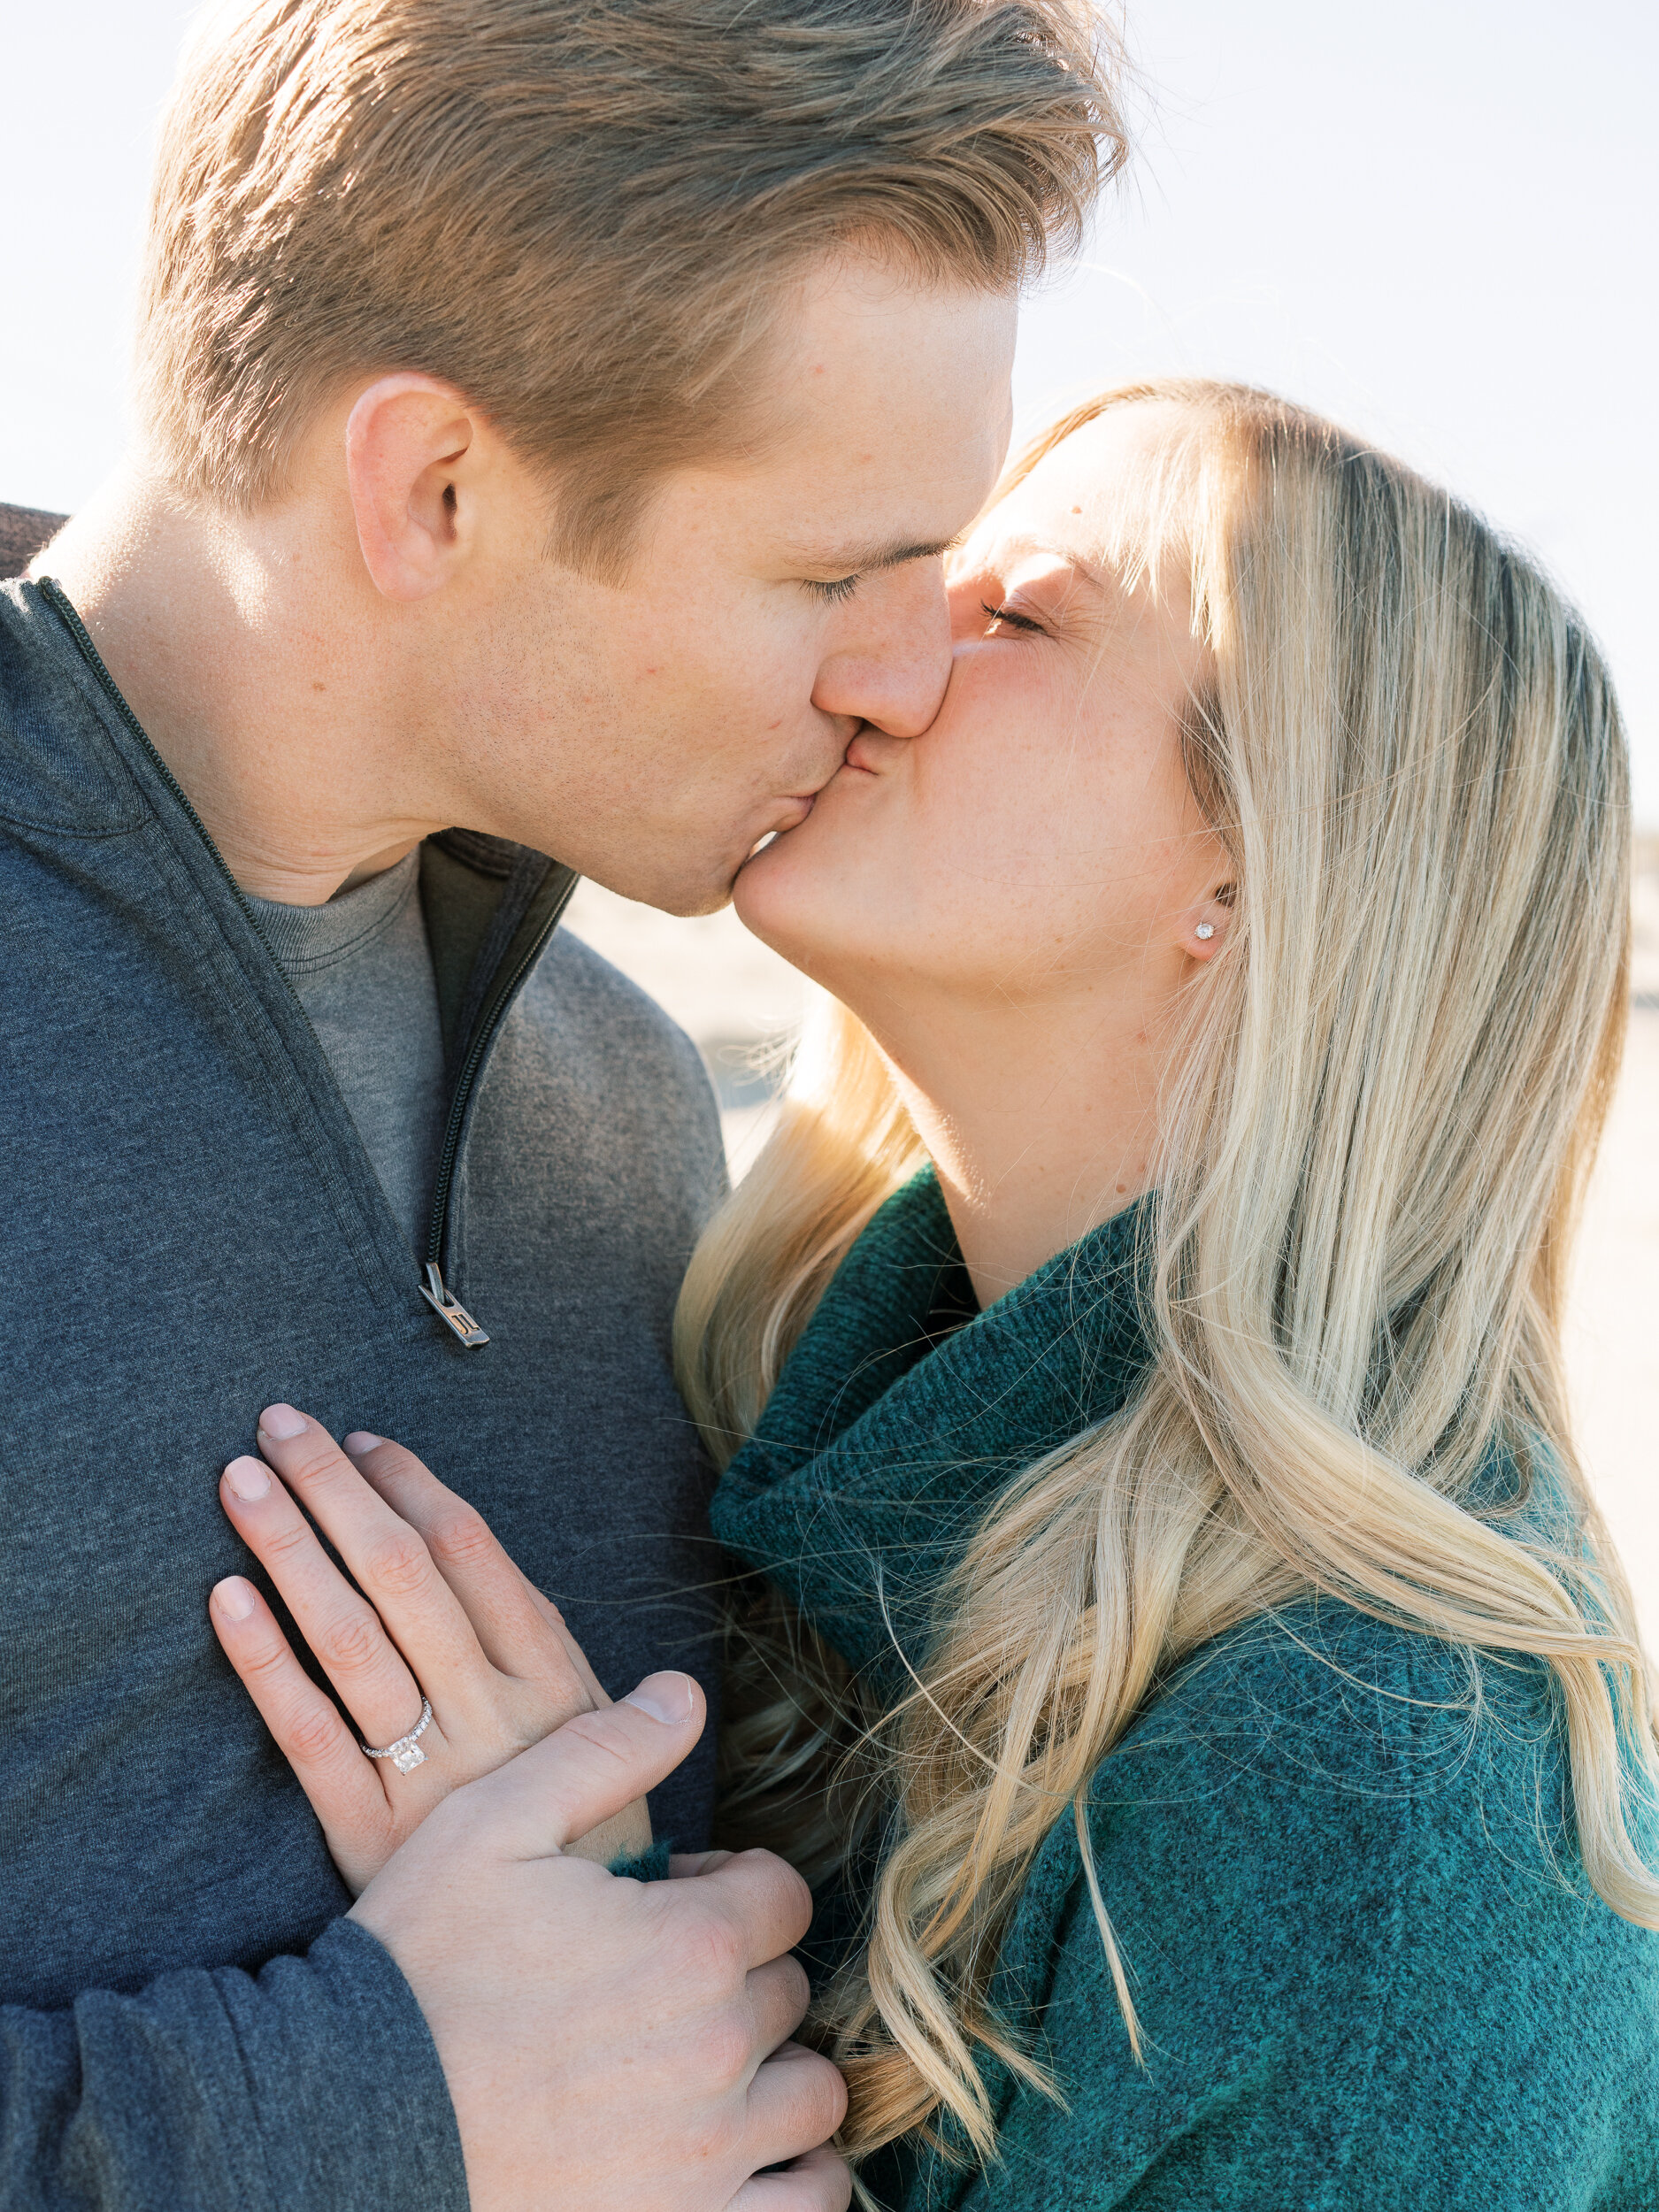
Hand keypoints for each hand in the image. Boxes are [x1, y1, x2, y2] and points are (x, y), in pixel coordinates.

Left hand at [209, 1403, 647, 1888]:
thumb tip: (468, 1538)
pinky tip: (227, 1601)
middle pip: (400, 1576)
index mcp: (554, 1681)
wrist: (566, 1969)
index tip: (358, 1439)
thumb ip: (535, 1642)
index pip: (471, 1553)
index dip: (408, 1485)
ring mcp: (431, 1777)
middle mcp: (493, 1717)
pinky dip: (266, 1664)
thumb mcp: (595, 1732)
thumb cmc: (582, 1830)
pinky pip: (308, 1739)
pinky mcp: (372, 1838)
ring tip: (241, 1482)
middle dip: (334, 1490)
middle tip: (277, 1425)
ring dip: (289, 1550)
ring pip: (349, 1640)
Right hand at [353, 1679, 850, 2211]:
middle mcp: (719, 2054)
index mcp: (690, 1945)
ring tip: (701, 2068)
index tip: (663, 1907)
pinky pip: (805, 2209)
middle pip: (790, 1992)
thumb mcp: (493, 1824)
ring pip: (813, 2102)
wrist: (340, 2124)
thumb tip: (684, 1691)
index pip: (781, 1897)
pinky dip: (791, 2181)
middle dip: (738, 1974)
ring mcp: (707, 2160)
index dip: (728, 1890)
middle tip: (655, 1983)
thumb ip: (605, 1751)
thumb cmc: (416, 1966)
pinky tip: (735, 2154)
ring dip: (775, 2076)